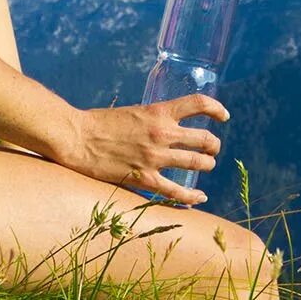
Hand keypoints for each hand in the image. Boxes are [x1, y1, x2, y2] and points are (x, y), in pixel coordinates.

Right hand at [60, 95, 225, 206]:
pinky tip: (199, 197)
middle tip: (212, 149)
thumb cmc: (100, 123)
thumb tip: (167, 124)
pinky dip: (192, 196)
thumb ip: (154, 118)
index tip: (224, 116)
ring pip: (197, 163)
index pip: (198, 103)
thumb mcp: (133, 112)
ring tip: (206, 166)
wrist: (76, 138)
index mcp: (158, 112)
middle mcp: (162, 133)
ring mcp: (155, 157)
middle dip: (213, 145)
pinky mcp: (144, 178)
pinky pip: (176, 191)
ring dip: (206, 165)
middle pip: (204, 139)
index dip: (216, 108)